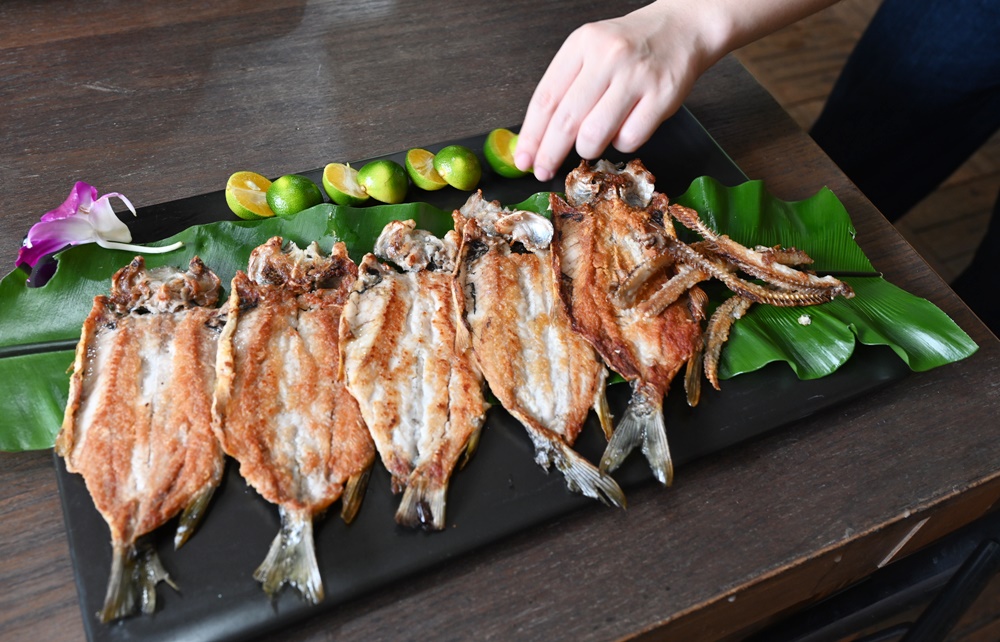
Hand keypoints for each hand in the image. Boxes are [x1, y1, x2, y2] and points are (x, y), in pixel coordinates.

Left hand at [514, 0, 838, 180]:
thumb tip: (537, 138)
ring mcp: (636, 76)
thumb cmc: (629, 47)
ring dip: (587, 148)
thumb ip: (565, 88)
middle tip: (542, 171)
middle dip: (549, 154)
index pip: (545, 99)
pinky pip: (629, 139)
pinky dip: (621, 143)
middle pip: (566, 121)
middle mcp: (607, 57)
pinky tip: (624, 128)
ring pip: (595, 135)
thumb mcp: (589, 52)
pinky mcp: (662, 96)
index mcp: (581, 45)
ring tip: (592, 141)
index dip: (531, 136)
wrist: (681, 28)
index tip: (523, 159)